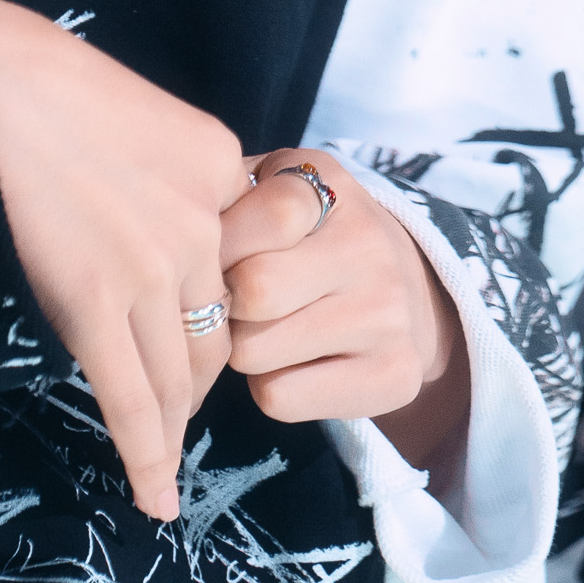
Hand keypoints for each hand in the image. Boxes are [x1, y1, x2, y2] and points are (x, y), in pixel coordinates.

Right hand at [0, 0, 248, 517]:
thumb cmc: (35, 72)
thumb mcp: (137, 109)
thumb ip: (162, 171)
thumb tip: (144, 220)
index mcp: (221, 162)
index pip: (234, 264)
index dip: (214, 307)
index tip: (197, 334)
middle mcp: (204, 219)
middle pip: (216, 328)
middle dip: (196, 375)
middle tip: (173, 400)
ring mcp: (155, 263)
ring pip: (179, 374)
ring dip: (172, 423)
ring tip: (164, 455)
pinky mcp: (97, 298)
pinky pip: (130, 395)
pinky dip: (146, 454)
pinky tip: (155, 494)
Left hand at [221, 149, 469, 476]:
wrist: (409, 293)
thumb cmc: (308, 235)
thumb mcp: (273, 189)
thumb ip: (225, 195)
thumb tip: (174, 235)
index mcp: (330, 186)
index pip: (265, 215)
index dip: (218, 241)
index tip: (210, 252)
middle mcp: (369, 247)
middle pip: (253, 290)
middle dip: (223, 301)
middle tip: (228, 300)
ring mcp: (388, 315)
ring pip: (255, 350)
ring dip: (240, 347)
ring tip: (260, 328)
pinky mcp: (394, 378)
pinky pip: (280, 396)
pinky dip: (266, 385)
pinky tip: (288, 362)